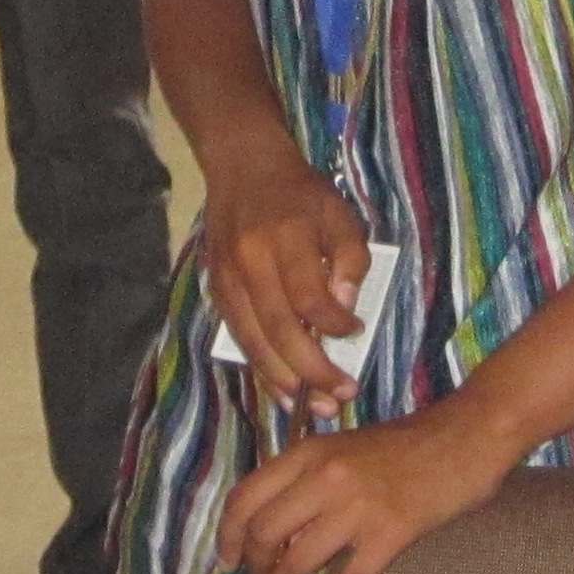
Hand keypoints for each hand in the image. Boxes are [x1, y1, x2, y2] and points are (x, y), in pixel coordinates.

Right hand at [199, 146, 369, 425]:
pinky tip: (284, 390)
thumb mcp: (339, 212)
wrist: (242, 166)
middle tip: (340, 396)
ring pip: (255, 342)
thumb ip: (349, 258)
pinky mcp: (217, 291)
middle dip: (312, 370)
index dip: (334, 325)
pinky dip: (262, 368)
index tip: (356, 333)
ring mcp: (228, 279)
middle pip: (279, 329)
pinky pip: (240, 339)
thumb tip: (344, 310)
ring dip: (285, 381)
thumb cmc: (299, 192)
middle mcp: (251, 262)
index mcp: (285, 237)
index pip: (309, 296)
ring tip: (315, 407)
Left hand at [216, 403, 525, 573]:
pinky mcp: (391, 532)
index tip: (228, 562)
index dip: (228, 536)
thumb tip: (272, 526)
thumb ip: (306, 478)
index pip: (246, 497)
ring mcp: (357, 506)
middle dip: (256, 569)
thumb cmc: (404, 445)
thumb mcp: (341, 447)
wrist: (464, 438)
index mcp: (308, 452)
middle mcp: (324, 476)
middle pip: (265, 534)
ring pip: (298, 561)